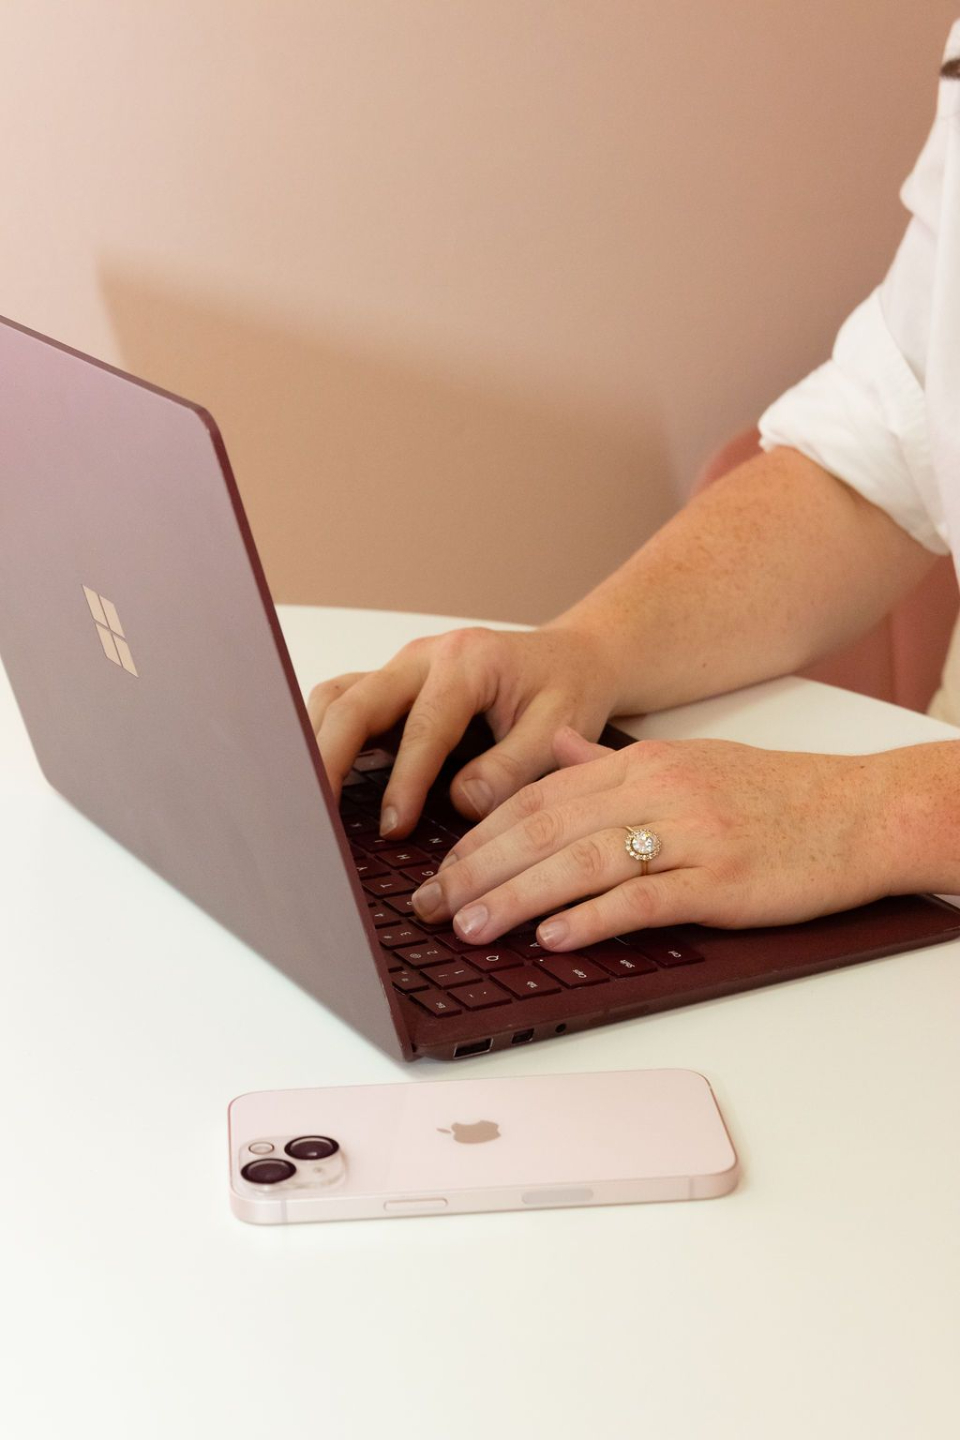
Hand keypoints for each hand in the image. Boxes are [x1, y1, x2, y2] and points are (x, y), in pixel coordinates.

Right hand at [308, 625, 620, 836]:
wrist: (571, 660)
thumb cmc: (568, 691)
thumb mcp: (562, 728)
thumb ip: (514, 766)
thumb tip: (461, 803)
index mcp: (467, 661)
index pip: (422, 726)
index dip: (404, 780)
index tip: (394, 827)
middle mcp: (423, 657)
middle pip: (354, 703)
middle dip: (327, 760)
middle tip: (315, 817)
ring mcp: (401, 669)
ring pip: (337, 699)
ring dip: (317, 747)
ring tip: (309, 803)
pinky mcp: (392, 687)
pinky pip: (345, 706)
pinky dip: (327, 740)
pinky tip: (324, 783)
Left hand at [409, 727, 889, 946]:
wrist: (857, 811)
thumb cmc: (773, 794)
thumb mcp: (689, 761)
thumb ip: (615, 762)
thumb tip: (562, 753)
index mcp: (640, 764)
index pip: (538, 796)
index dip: (479, 836)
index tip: (439, 871)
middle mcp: (655, 790)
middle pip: (544, 826)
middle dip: (477, 868)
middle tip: (431, 906)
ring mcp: (688, 834)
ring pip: (581, 861)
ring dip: (516, 896)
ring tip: (470, 928)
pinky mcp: (720, 878)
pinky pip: (644, 897)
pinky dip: (592, 918)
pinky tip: (553, 937)